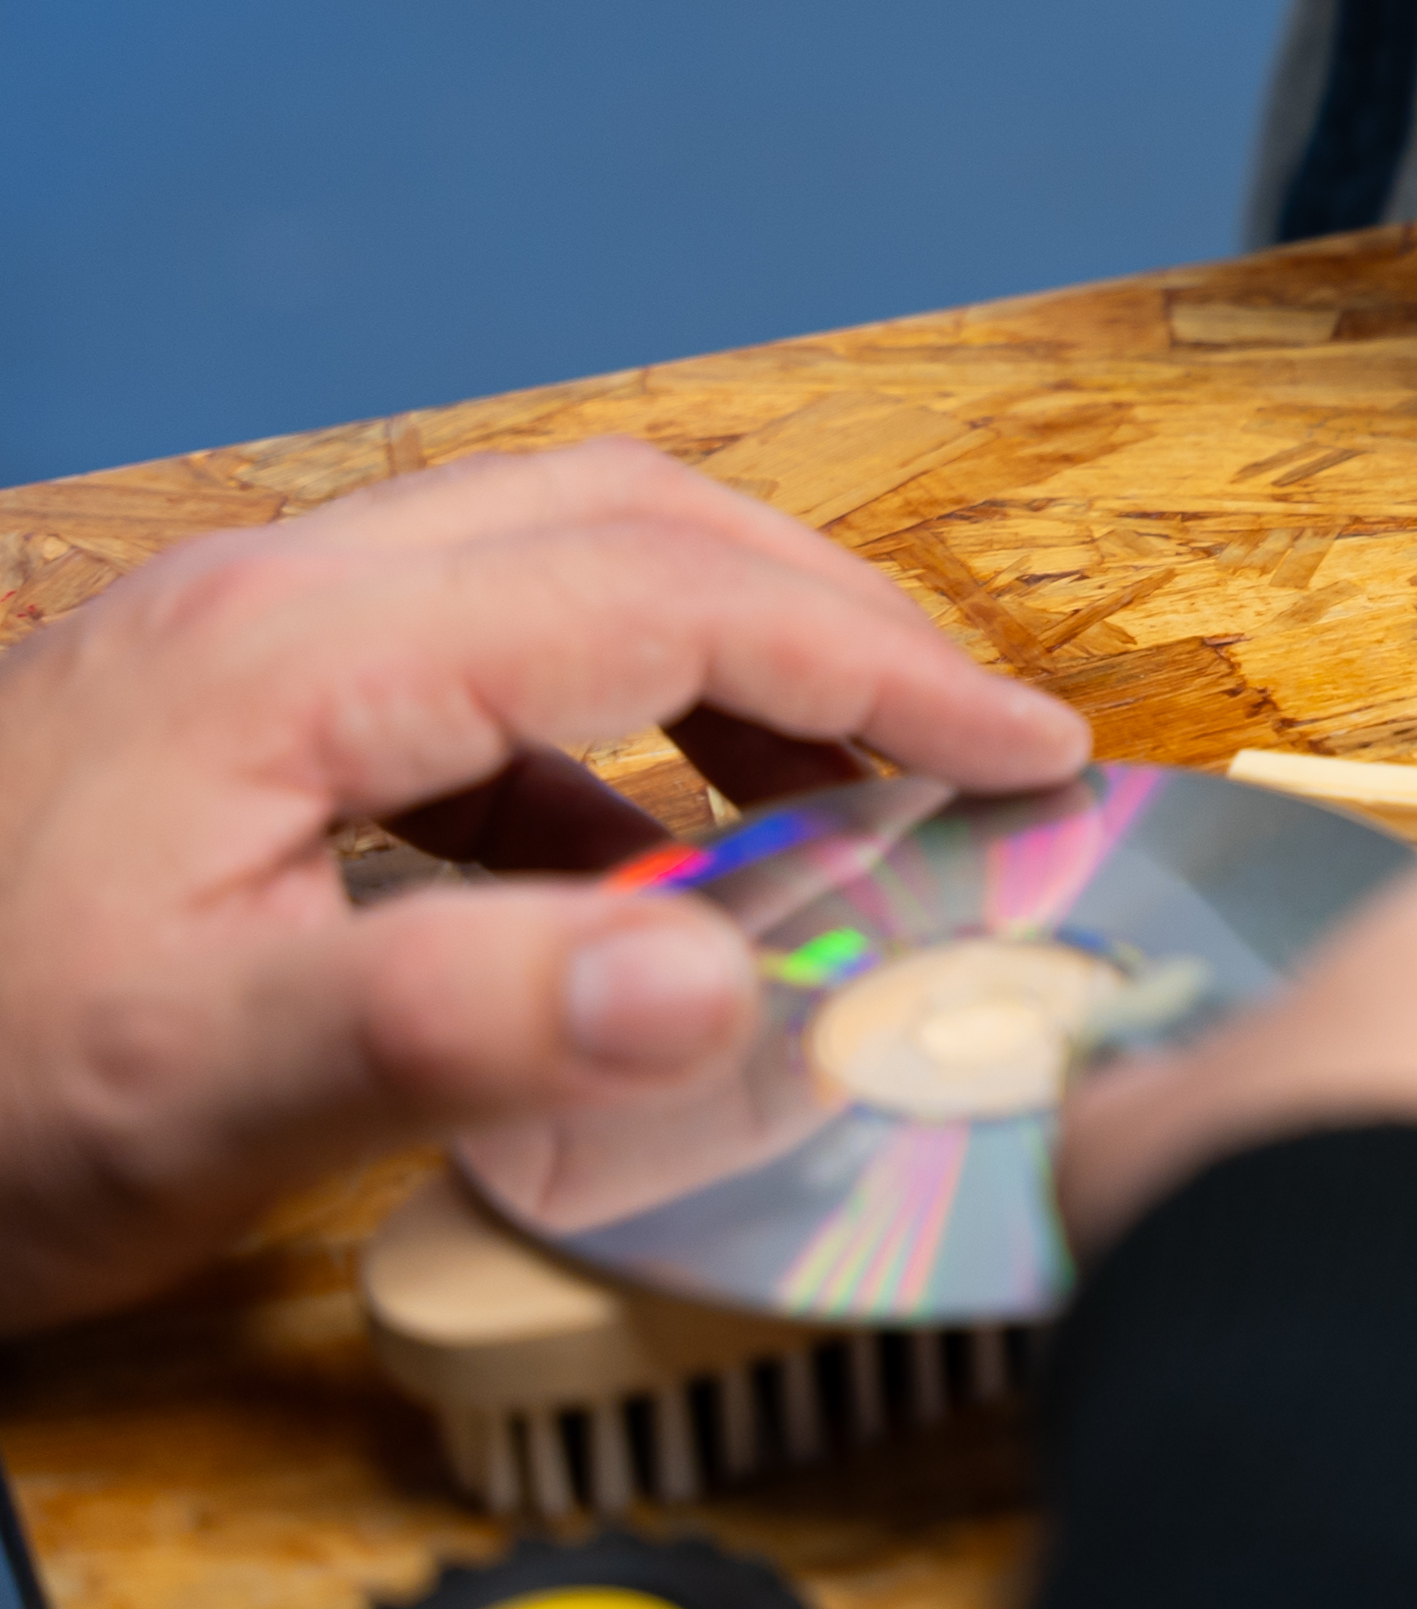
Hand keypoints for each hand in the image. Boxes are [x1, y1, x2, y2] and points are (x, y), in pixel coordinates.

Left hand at [0, 441, 1090, 1332]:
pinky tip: (629, 870)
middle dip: (830, 616)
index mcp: (298, 655)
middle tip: (968, 747)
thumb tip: (725, 967)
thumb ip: (473, 1018)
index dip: (880, 667)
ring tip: (839, 795)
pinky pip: (462, 669)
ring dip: (725, 654)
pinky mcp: (198, 726)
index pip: (670, 592)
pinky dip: (608, 736)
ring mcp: (225, 651)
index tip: (1027, 754)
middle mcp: (268, 602)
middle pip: (623, 517)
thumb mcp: (207, 1090)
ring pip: (545, 568)